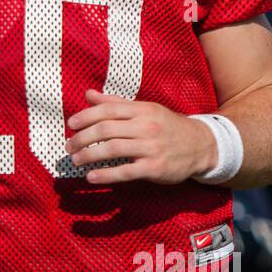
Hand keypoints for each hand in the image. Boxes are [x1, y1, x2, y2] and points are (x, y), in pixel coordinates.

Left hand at [65, 90, 215, 184]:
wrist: (202, 145)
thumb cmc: (167, 126)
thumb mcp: (145, 110)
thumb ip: (115, 103)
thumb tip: (88, 94)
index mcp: (143, 110)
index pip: (108, 109)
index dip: (86, 116)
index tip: (71, 124)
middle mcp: (146, 126)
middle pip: (105, 129)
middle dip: (82, 138)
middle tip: (68, 146)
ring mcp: (151, 148)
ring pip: (112, 149)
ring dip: (89, 155)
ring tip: (76, 160)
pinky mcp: (155, 168)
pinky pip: (125, 172)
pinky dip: (106, 175)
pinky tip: (91, 177)